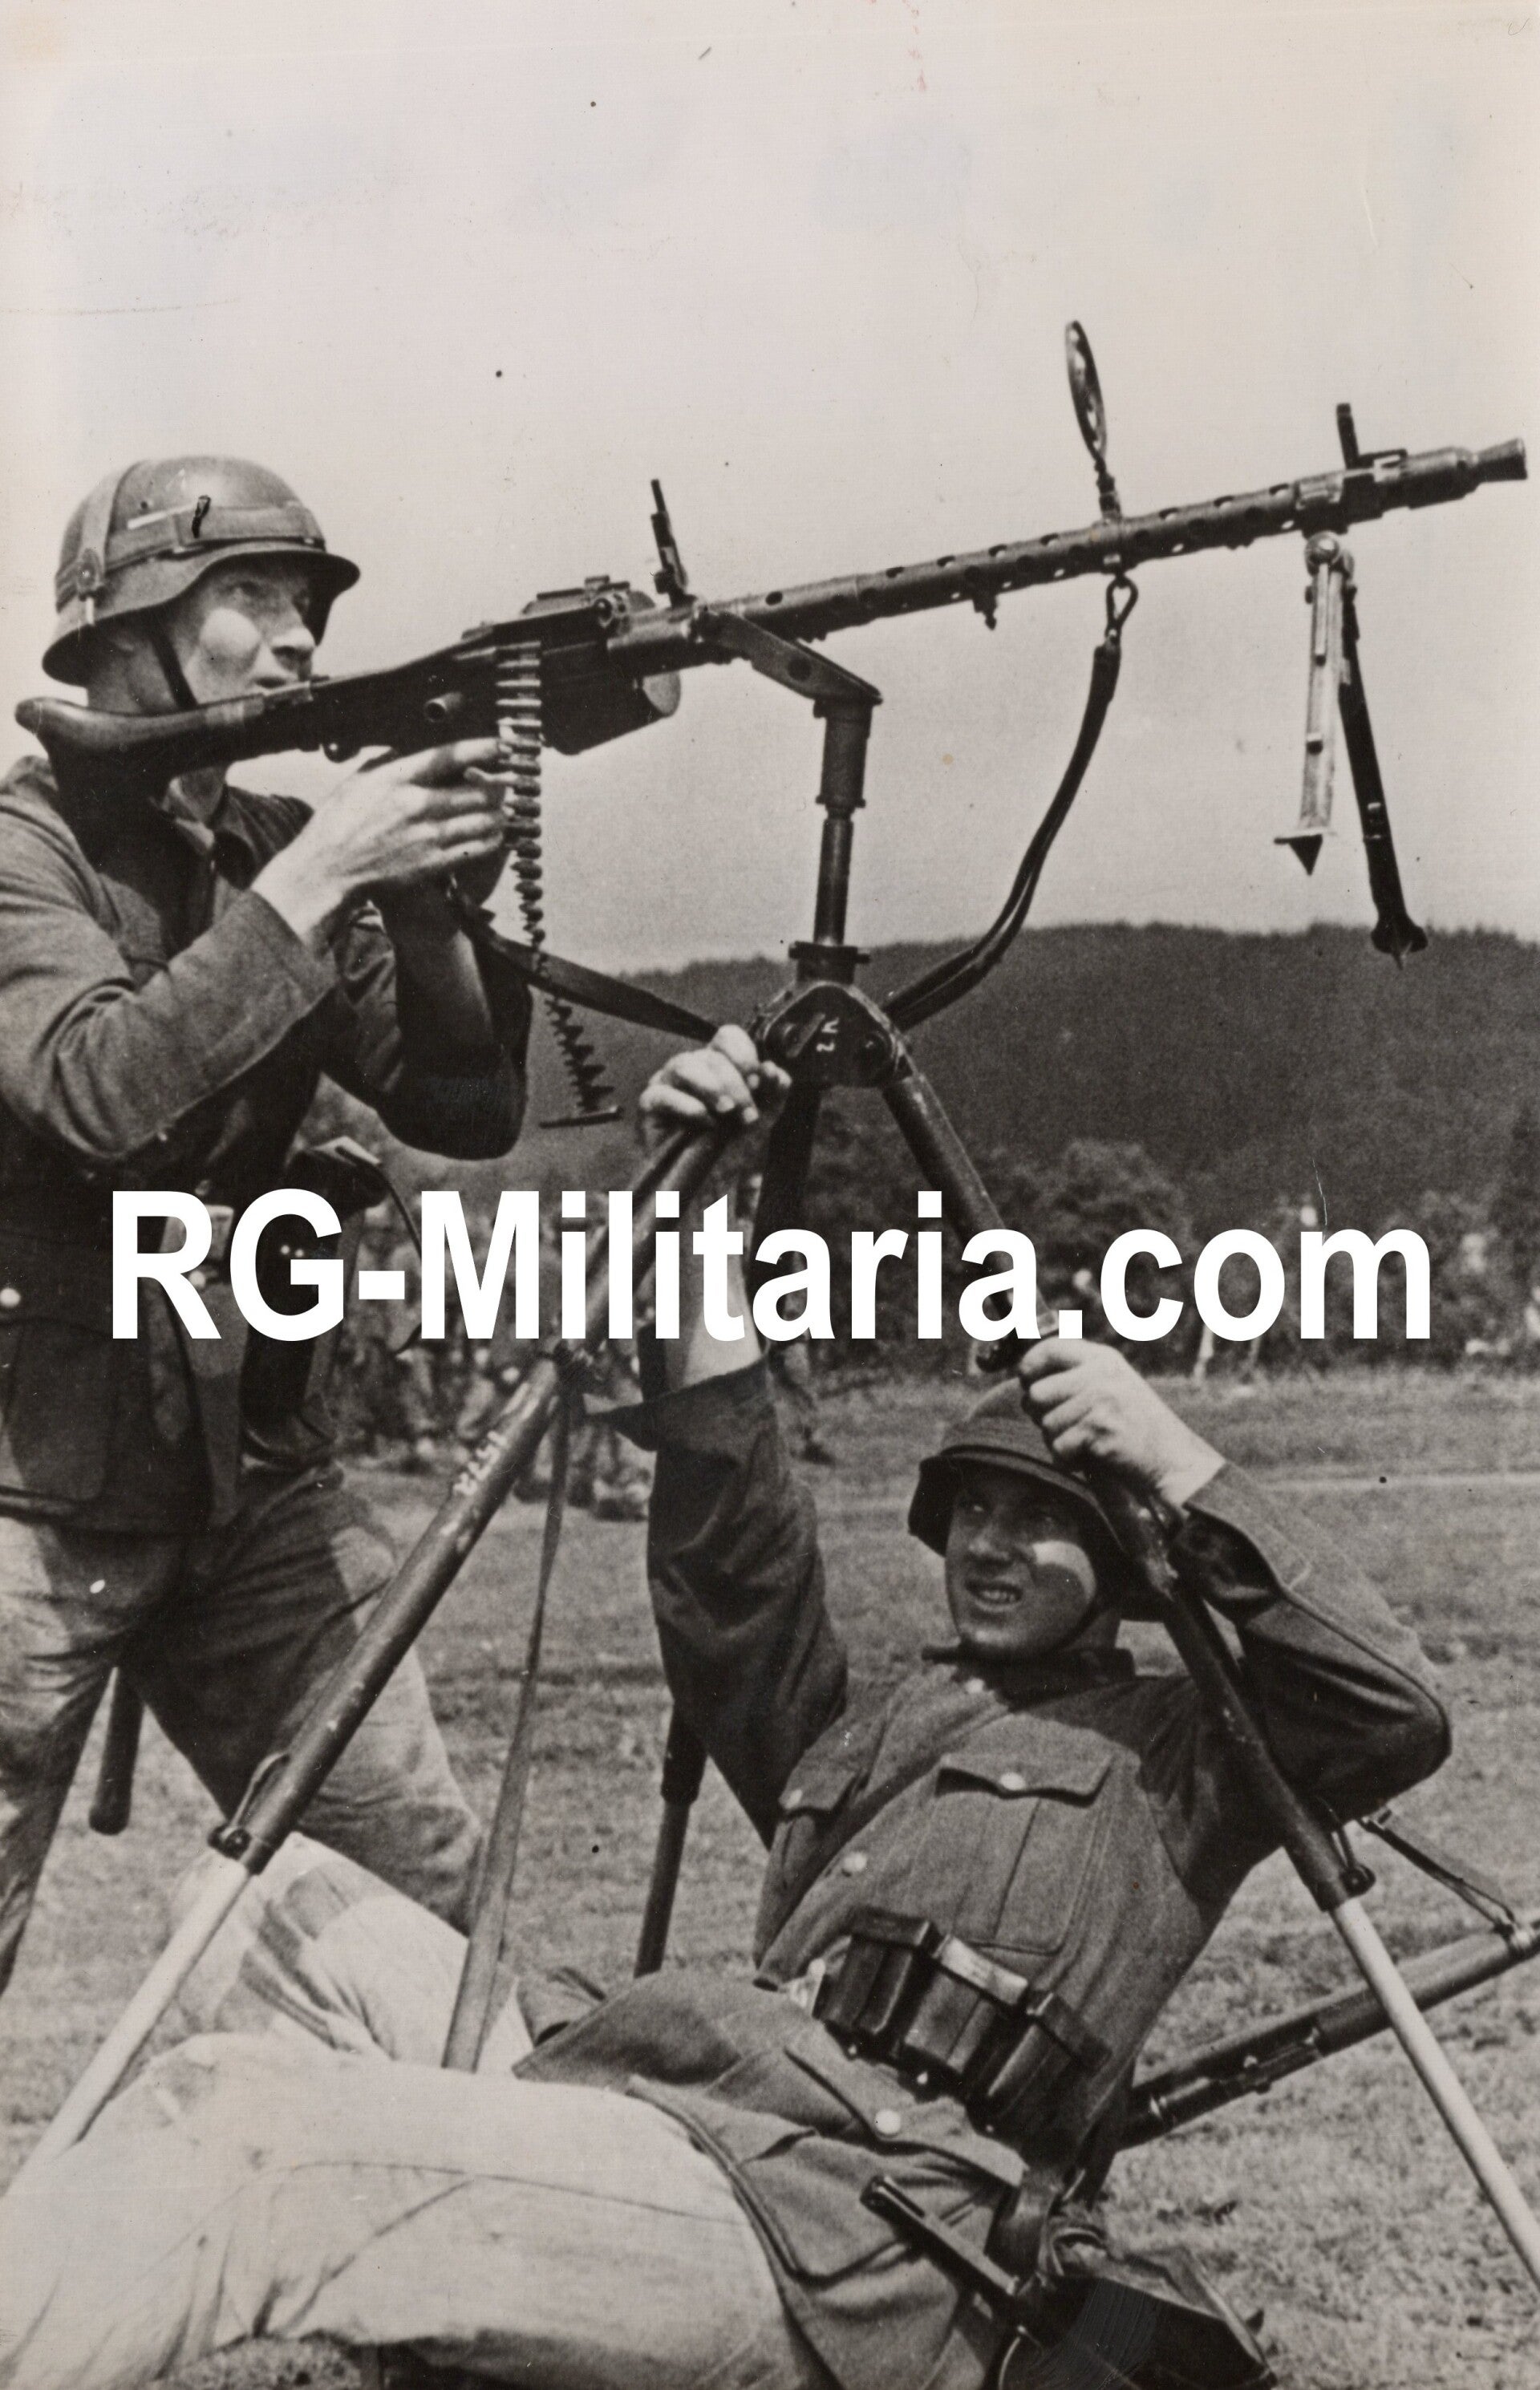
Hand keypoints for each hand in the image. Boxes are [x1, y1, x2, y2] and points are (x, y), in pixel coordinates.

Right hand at [254, 740, 505, 943]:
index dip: (484, 747)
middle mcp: (416, 805)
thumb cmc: (340, 822)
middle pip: (478, 790)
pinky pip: (478, 848)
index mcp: (397, 778)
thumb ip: (393, 761)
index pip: (450, 756)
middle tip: (508, 780)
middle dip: (499, 785)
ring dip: (500, 813)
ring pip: (485, 820)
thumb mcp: (361, 779)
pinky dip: (492, 839)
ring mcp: (427, 837)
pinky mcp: (433, 863)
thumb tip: (419, 745)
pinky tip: (494, 833)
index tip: (503, 744)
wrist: (328, 870)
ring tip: (502, 808)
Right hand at [638, 1027, 788, 1153]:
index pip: (727, 1037)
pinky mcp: (649, 1107)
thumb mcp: (762, 1121)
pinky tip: (704, 1120)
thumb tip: (772, 1069)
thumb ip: (774, 1093)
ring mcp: (666, 1084)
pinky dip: (686, 1105)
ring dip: (711, 1086)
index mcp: (717, 1066)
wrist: (709, 1188)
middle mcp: (691, 1069)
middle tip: (748, 1115)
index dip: (743, 1054)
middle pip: (710, 1055)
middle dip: (735, 1084)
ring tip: (727, 1111)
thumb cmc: (731, 1149)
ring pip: (683, 1065)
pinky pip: (661, 1094)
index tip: (757, 1082)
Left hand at [1016, 1338, 1221, 1509]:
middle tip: (1066, 1427)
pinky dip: (1069, 1460)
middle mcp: (1101, 1373)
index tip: (1027, 1383)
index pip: (1049, 1348)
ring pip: (1046, 1424)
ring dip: (1058, 1442)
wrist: (1173, 1459)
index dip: (1028, 1367)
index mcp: (1103, 1359)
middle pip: (1037, 1392)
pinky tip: (1090, 1458)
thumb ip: (1076, 1378)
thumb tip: (1025, 1377)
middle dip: (1041, 1416)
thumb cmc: (1136, 1428)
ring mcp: (1102, 1399)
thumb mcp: (1111, 1387)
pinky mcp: (1101, 1427)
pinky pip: (1059, 1447)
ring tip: (1086, 1444)